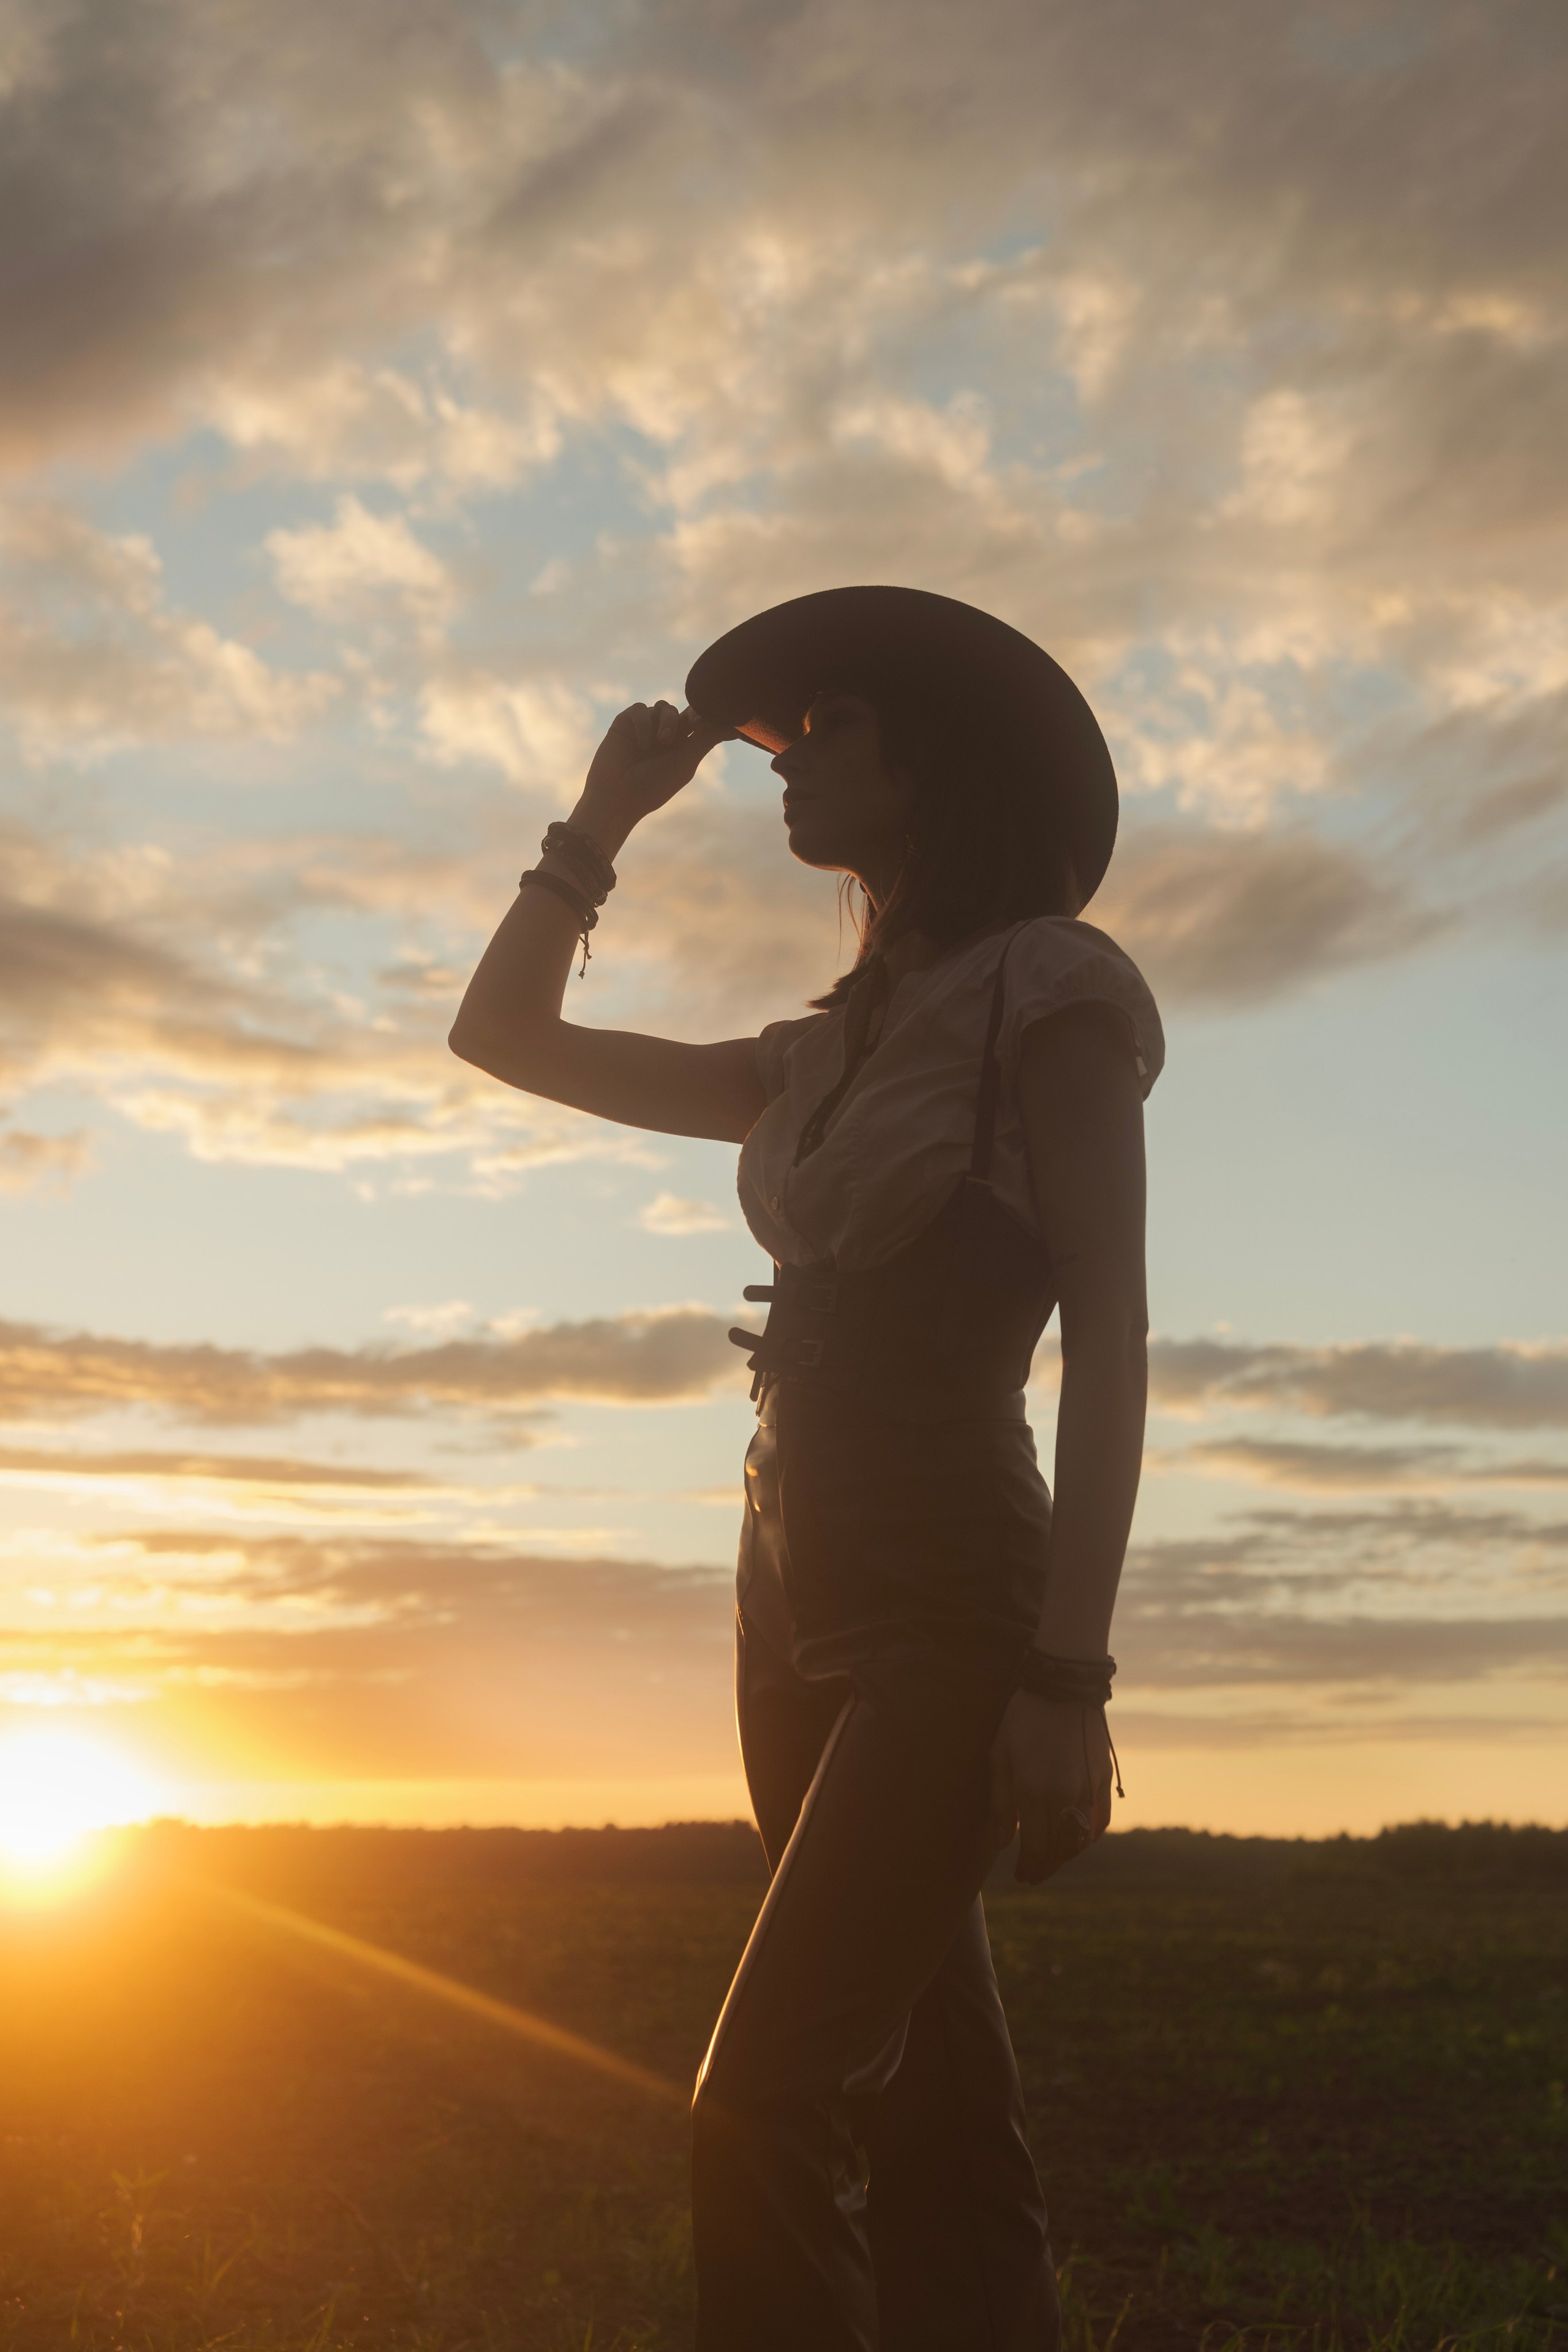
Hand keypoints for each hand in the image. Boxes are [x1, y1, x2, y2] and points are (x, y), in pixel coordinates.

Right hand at [573, 701, 727, 854]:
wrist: (617, 796)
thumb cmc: (654, 785)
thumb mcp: (686, 762)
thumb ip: (707, 740)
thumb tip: (736, 728)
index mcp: (682, 746)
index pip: (699, 722)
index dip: (705, 718)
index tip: (704, 725)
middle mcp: (664, 735)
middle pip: (683, 711)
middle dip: (689, 717)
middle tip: (693, 725)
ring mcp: (645, 728)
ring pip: (663, 706)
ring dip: (666, 721)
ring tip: (660, 743)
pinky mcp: (625, 722)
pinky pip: (641, 709)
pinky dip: (644, 723)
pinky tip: (642, 744)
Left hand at [986, 1694, 1112, 1884]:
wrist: (1063, 1685)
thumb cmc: (1022, 1718)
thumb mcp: (999, 1756)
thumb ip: (1001, 1803)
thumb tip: (1002, 1844)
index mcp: (1033, 1789)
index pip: (1035, 1847)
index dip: (1029, 1867)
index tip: (1022, 1875)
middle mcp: (1063, 1794)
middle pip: (1059, 1849)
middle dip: (1045, 1867)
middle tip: (1034, 1874)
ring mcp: (1087, 1787)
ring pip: (1080, 1839)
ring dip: (1066, 1856)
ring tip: (1051, 1858)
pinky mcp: (1104, 1778)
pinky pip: (1100, 1821)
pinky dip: (1088, 1838)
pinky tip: (1077, 1840)